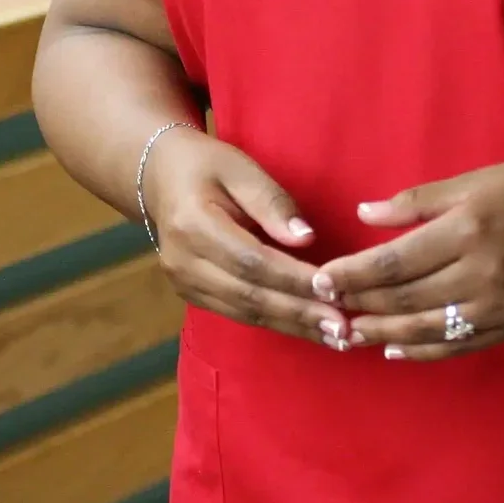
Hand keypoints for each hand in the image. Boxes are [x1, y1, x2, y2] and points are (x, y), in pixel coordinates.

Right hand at [142, 129, 353, 352]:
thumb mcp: (239, 168)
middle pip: (248, 294)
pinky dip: (274, 322)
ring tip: (334, 337)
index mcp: (192, 223)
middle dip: (298, 312)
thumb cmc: (206, 165)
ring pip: (244, 312)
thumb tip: (306, 238)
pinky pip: (237, 313)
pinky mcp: (189, 294)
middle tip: (343, 328)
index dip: (293, 278)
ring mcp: (182, 282)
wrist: (160, 176)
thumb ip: (271, 202)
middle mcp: (182, 260)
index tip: (334, 289)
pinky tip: (306, 329)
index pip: (251, 260)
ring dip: (292, 326)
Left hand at [314, 154, 503, 360]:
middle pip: (405, 299)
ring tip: (347, 334)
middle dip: (359, 305)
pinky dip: (424, 351)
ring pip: (428, 329)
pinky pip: (460, 346)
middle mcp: (482, 274)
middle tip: (322, 309)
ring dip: (383, 334)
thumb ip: (416, 203)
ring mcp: (500, 306)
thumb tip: (363, 215)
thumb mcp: (472, 182)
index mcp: (467, 231)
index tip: (320, 279)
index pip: (394, 262)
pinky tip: (395, 349)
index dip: (352, 274)